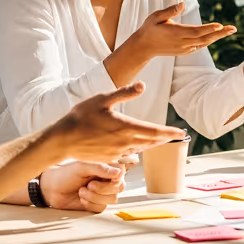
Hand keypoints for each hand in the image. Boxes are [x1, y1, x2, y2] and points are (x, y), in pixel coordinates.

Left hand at [40, 161, 126, 212]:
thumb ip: (100, 168)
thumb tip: (119, 171)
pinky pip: (102, 207)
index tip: (109, 179)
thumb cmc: (65, 174)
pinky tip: (82, 199)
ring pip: (112, 199)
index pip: (121, 172)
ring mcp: (102, 193)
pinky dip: (91, 204)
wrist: (52, 189)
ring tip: (82, 191)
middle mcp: (106, 180)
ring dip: (96, 197)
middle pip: (119, 187)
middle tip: (90, 185)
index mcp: (105, 167)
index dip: (117, 177)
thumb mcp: (82, 167)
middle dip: (104, 188)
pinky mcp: (96, 204)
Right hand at [51, 83, 185, 161]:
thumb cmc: (81, 116)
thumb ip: (124, 93)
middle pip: (151, 142)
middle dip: (164, 138)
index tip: (181, 133)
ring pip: (140, 148)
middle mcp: (125, 142)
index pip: (155, 131)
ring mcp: (117, 152)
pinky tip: (137, 145)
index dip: (169, 133)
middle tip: (175, 136)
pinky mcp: (109, 158)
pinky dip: (137, 148)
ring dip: (151, 144)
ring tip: (159, 139)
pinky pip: (128, 153)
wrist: (63, 139)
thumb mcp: (102, 99)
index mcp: (126, 127)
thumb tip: (142, 85)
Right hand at [126, 3, 235, 58]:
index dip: (209, 29)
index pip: (196, 31)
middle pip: (204, 38)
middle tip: (233, 28)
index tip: (220, 25)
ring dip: (217, 37)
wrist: (144, 47)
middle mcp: (182, 42)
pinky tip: (215, 36)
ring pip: (204, 43)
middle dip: (220, 34)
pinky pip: (199, 46)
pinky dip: (208, 41)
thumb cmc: (150, 28)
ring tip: (229, 31)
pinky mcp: (184, 51)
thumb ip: (170, 11)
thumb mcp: (156, 16)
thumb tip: (183, 4)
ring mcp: (184, 48)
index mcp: (176, 33)